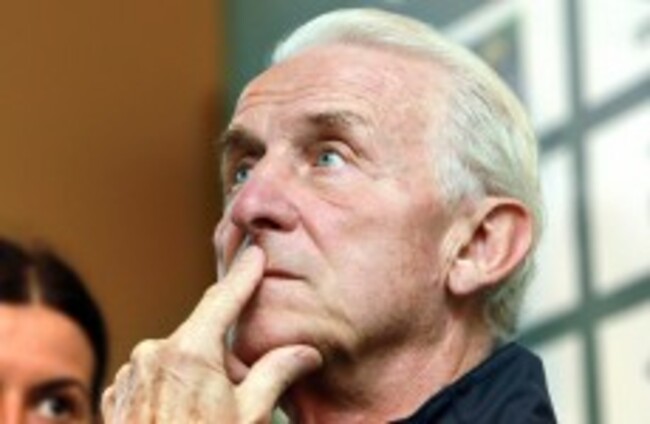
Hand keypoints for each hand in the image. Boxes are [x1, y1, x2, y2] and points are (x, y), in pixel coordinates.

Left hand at [101, 246, 322, 422]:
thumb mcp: (249, 415)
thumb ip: (277, 373)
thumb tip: (305, 352)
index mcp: (190, 351)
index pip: (224, 298)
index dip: (244, 275)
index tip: (254, 253)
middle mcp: (154, 353)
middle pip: (202, 334)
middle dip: (225, 353)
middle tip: (243, 385)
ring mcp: (132, 373)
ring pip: (177, 356)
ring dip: (198, 372)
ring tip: (210, 411)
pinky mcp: (119, 394)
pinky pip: (153, 375)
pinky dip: (173, 385)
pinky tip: (183, 416)